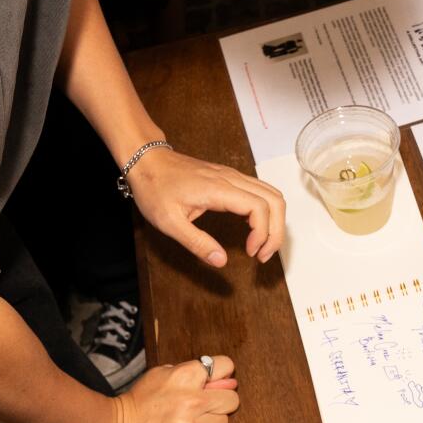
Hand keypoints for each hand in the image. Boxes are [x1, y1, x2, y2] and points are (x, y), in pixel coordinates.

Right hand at [100, 356, 240, 422]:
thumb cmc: (139, 402)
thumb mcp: (161, 375)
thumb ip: (192, 373)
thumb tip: (228, 379)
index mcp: (184, 375)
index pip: (226, 365)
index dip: (222, 374)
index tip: (214, 383)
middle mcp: (191, 400)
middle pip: (232, 399)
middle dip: (222, 402)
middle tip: (204, 406)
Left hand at [126, 147, 284, 267]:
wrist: (146, 161)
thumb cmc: (155, 188)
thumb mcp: (169, 222)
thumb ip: (196, 242)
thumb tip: (220, 261)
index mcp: (218, 189)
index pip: (259, 208)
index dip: (263, 233)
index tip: (250, 252)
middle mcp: (231, 179)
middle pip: (275, 200)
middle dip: (276, 231)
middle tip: (263, 255)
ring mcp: (232, 176)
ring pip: (271, 193)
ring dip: (275, 221)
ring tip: (262, 245)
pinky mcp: (229, 177)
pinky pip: (260, 191)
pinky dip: (267, 211)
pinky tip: (254, 228)